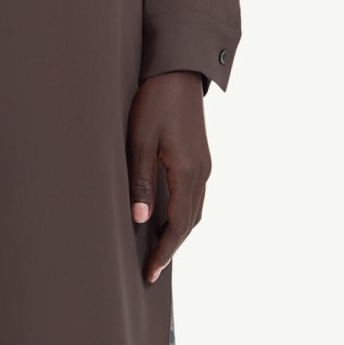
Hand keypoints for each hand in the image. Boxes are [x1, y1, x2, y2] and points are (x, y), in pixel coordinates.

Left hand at [127, 71, 210, 282]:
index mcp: (187, 172)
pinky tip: (166, 218)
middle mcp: (201, 173)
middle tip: (152, 270)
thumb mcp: (139, 142)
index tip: (150, 272)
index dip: (164, 251)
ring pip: (195, 211)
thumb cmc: (154, 103)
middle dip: (171, 248)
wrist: (177, 71)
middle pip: (190, 223)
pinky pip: (195, 196)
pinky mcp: (200, 157)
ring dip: (178, 233)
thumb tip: (140, 220)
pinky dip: (183, 215)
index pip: (178, 225)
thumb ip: (141, 182)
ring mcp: (204, 165)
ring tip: (158, 250)